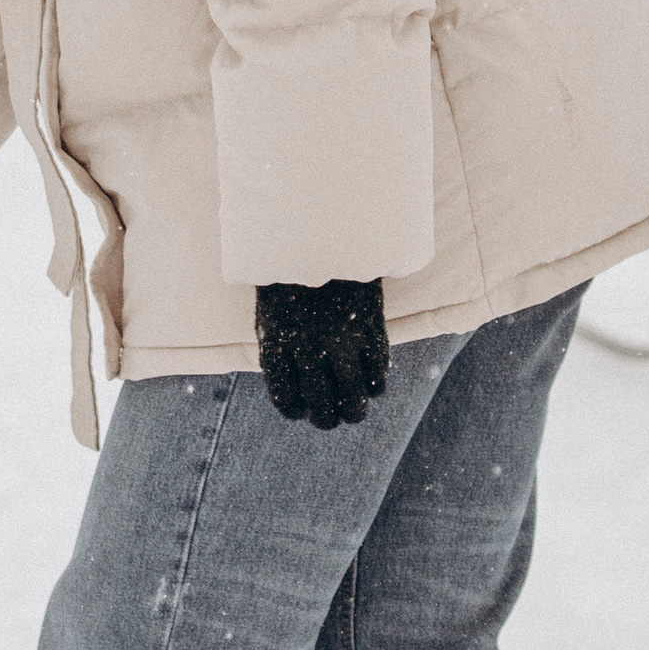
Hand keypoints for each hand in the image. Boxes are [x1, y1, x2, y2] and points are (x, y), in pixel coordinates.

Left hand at [255, 277, 388, 428]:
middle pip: (321, 410)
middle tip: (333, 414)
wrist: (319, 230)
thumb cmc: (290, 274)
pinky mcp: (370, 328)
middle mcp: (307, 349)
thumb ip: (279, 350)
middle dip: (327, 419)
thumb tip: (292, 390)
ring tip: (355, 408)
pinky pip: (378, 376)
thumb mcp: (271, 312)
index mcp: (276, 345)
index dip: (297, 410)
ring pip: (353, 402)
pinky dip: (375, 386)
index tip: (304, 406)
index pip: (287, 401)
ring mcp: (341, 340)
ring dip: (354, 411)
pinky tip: (371, 382)